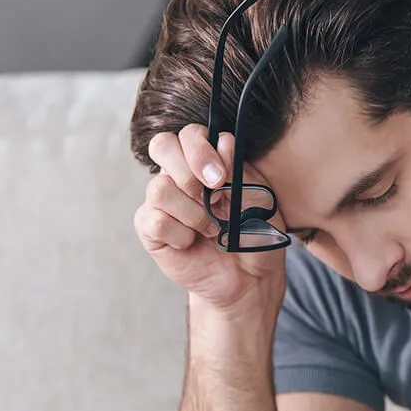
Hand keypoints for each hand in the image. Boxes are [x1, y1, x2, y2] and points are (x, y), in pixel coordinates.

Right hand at [134, 124, 286, 313]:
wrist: (249, 277)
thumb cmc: (255, 234)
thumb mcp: (259, 201)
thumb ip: (240, 171)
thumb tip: (223, 141)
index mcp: (207, 162)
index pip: (190, 134)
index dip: (200, 148)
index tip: (221, 176)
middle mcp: (180, 176)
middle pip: (162, 145)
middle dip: (187, 169)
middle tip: (211, 194)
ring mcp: (162, 201)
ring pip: (159, 188)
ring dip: (192, 212)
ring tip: (213, 230)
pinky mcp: (151, 228)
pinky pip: (154, 220)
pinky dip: (180, 234)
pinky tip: (193, 243)